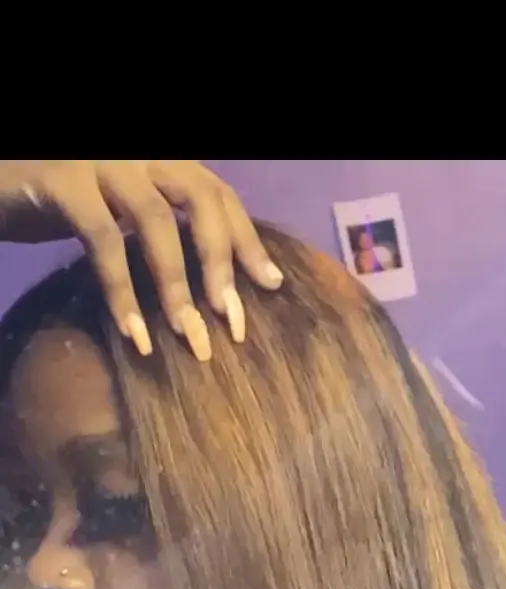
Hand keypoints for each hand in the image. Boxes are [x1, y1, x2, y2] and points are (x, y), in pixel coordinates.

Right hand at [0, 159, 281, 356]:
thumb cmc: (52, 198)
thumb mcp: (114, 208)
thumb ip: (156, 227)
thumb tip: (211, 283)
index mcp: (157, 157)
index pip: (216, 193)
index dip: (246, 239)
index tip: (272, 286)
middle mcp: (137, 150)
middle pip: (200, 199)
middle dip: (222, 263)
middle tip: (235, 323)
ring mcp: (99, 160)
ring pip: (155, 222)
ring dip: (177, 287)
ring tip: (191, 339)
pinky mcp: (63, 181)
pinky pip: (103, 240)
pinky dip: (122, 291)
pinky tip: (136, 335)